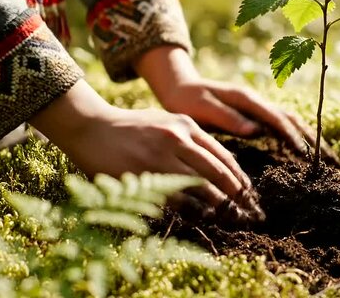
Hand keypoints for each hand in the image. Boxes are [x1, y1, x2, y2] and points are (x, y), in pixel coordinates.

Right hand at [29, 80, 264, 223]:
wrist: (91, 127)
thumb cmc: (132, 127)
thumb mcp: (167, 122)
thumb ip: (191, 140)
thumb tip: (220, 164)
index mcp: (186, 126)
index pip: (223, 156)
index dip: (239, 177)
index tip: (248, 192)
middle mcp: (178, 139)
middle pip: (218, 172)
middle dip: (237, 194)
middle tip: (248, 209)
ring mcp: (161, 158)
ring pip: (202, 187)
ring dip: (219, 205)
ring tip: (231, 216)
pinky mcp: (144, 176)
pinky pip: (176, 199)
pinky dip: (193, 210)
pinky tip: (203, 217)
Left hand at [136, 46, 337, 161]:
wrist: (178, 86)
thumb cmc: (186, 100)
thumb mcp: (201, 108)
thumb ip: (227, 118)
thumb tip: (256, 131)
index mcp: (246, 99)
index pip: (277, 118)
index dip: (293, 136)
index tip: (306, 154)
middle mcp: (256, 100)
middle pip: (292, 118)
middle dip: (312, 137)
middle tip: (330, 158)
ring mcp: (258, 106)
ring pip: (291, 120)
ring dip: (309, 137)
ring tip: (327, 157)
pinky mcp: (256, 114)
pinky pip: (282, 124)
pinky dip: (298, 136)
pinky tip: (306, 150)